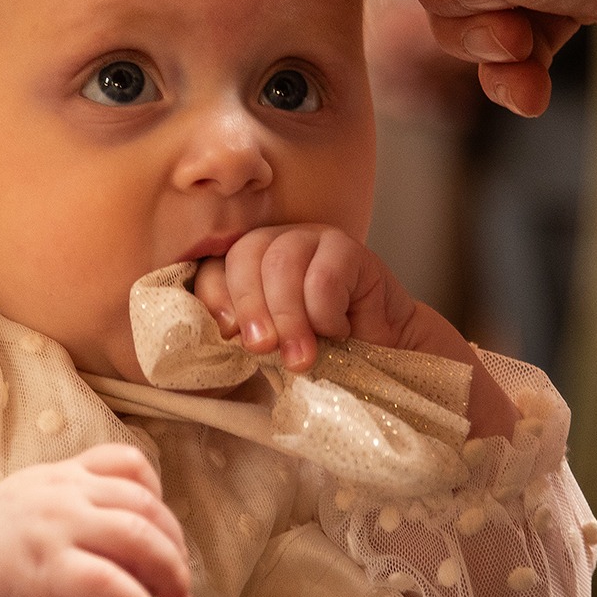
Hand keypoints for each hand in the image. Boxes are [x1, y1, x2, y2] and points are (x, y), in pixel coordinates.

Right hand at [0, 445, 194, 596]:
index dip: (162, 502)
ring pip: (139, 540)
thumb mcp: (35, 506)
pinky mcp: (47, 571)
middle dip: (177, 553)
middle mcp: (66, 494)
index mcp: (65, 475)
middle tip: (183, 592)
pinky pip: (112, 586)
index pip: (131, 464)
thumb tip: (136, 540)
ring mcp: (57, 529)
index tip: (165, 540)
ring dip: (171, 580)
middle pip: (147, 509)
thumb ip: (79, 507)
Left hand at [194, 225, 421, 371]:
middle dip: (251, 308)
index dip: (217, 299)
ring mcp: (313, 238)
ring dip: (288, 318)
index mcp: (248, 263)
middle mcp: (276, 241)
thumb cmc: (320, 348)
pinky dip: (325, 314)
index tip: (230, 336)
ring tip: (300, 357)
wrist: (381, 351)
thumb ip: (244, 330)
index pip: (215, 266)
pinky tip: (339, 331)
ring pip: (282, 262)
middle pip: (245, 255)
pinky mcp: (349, 248)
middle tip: (262, 349)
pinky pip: (324, 276)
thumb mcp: (273, 343)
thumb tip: (226, 329)